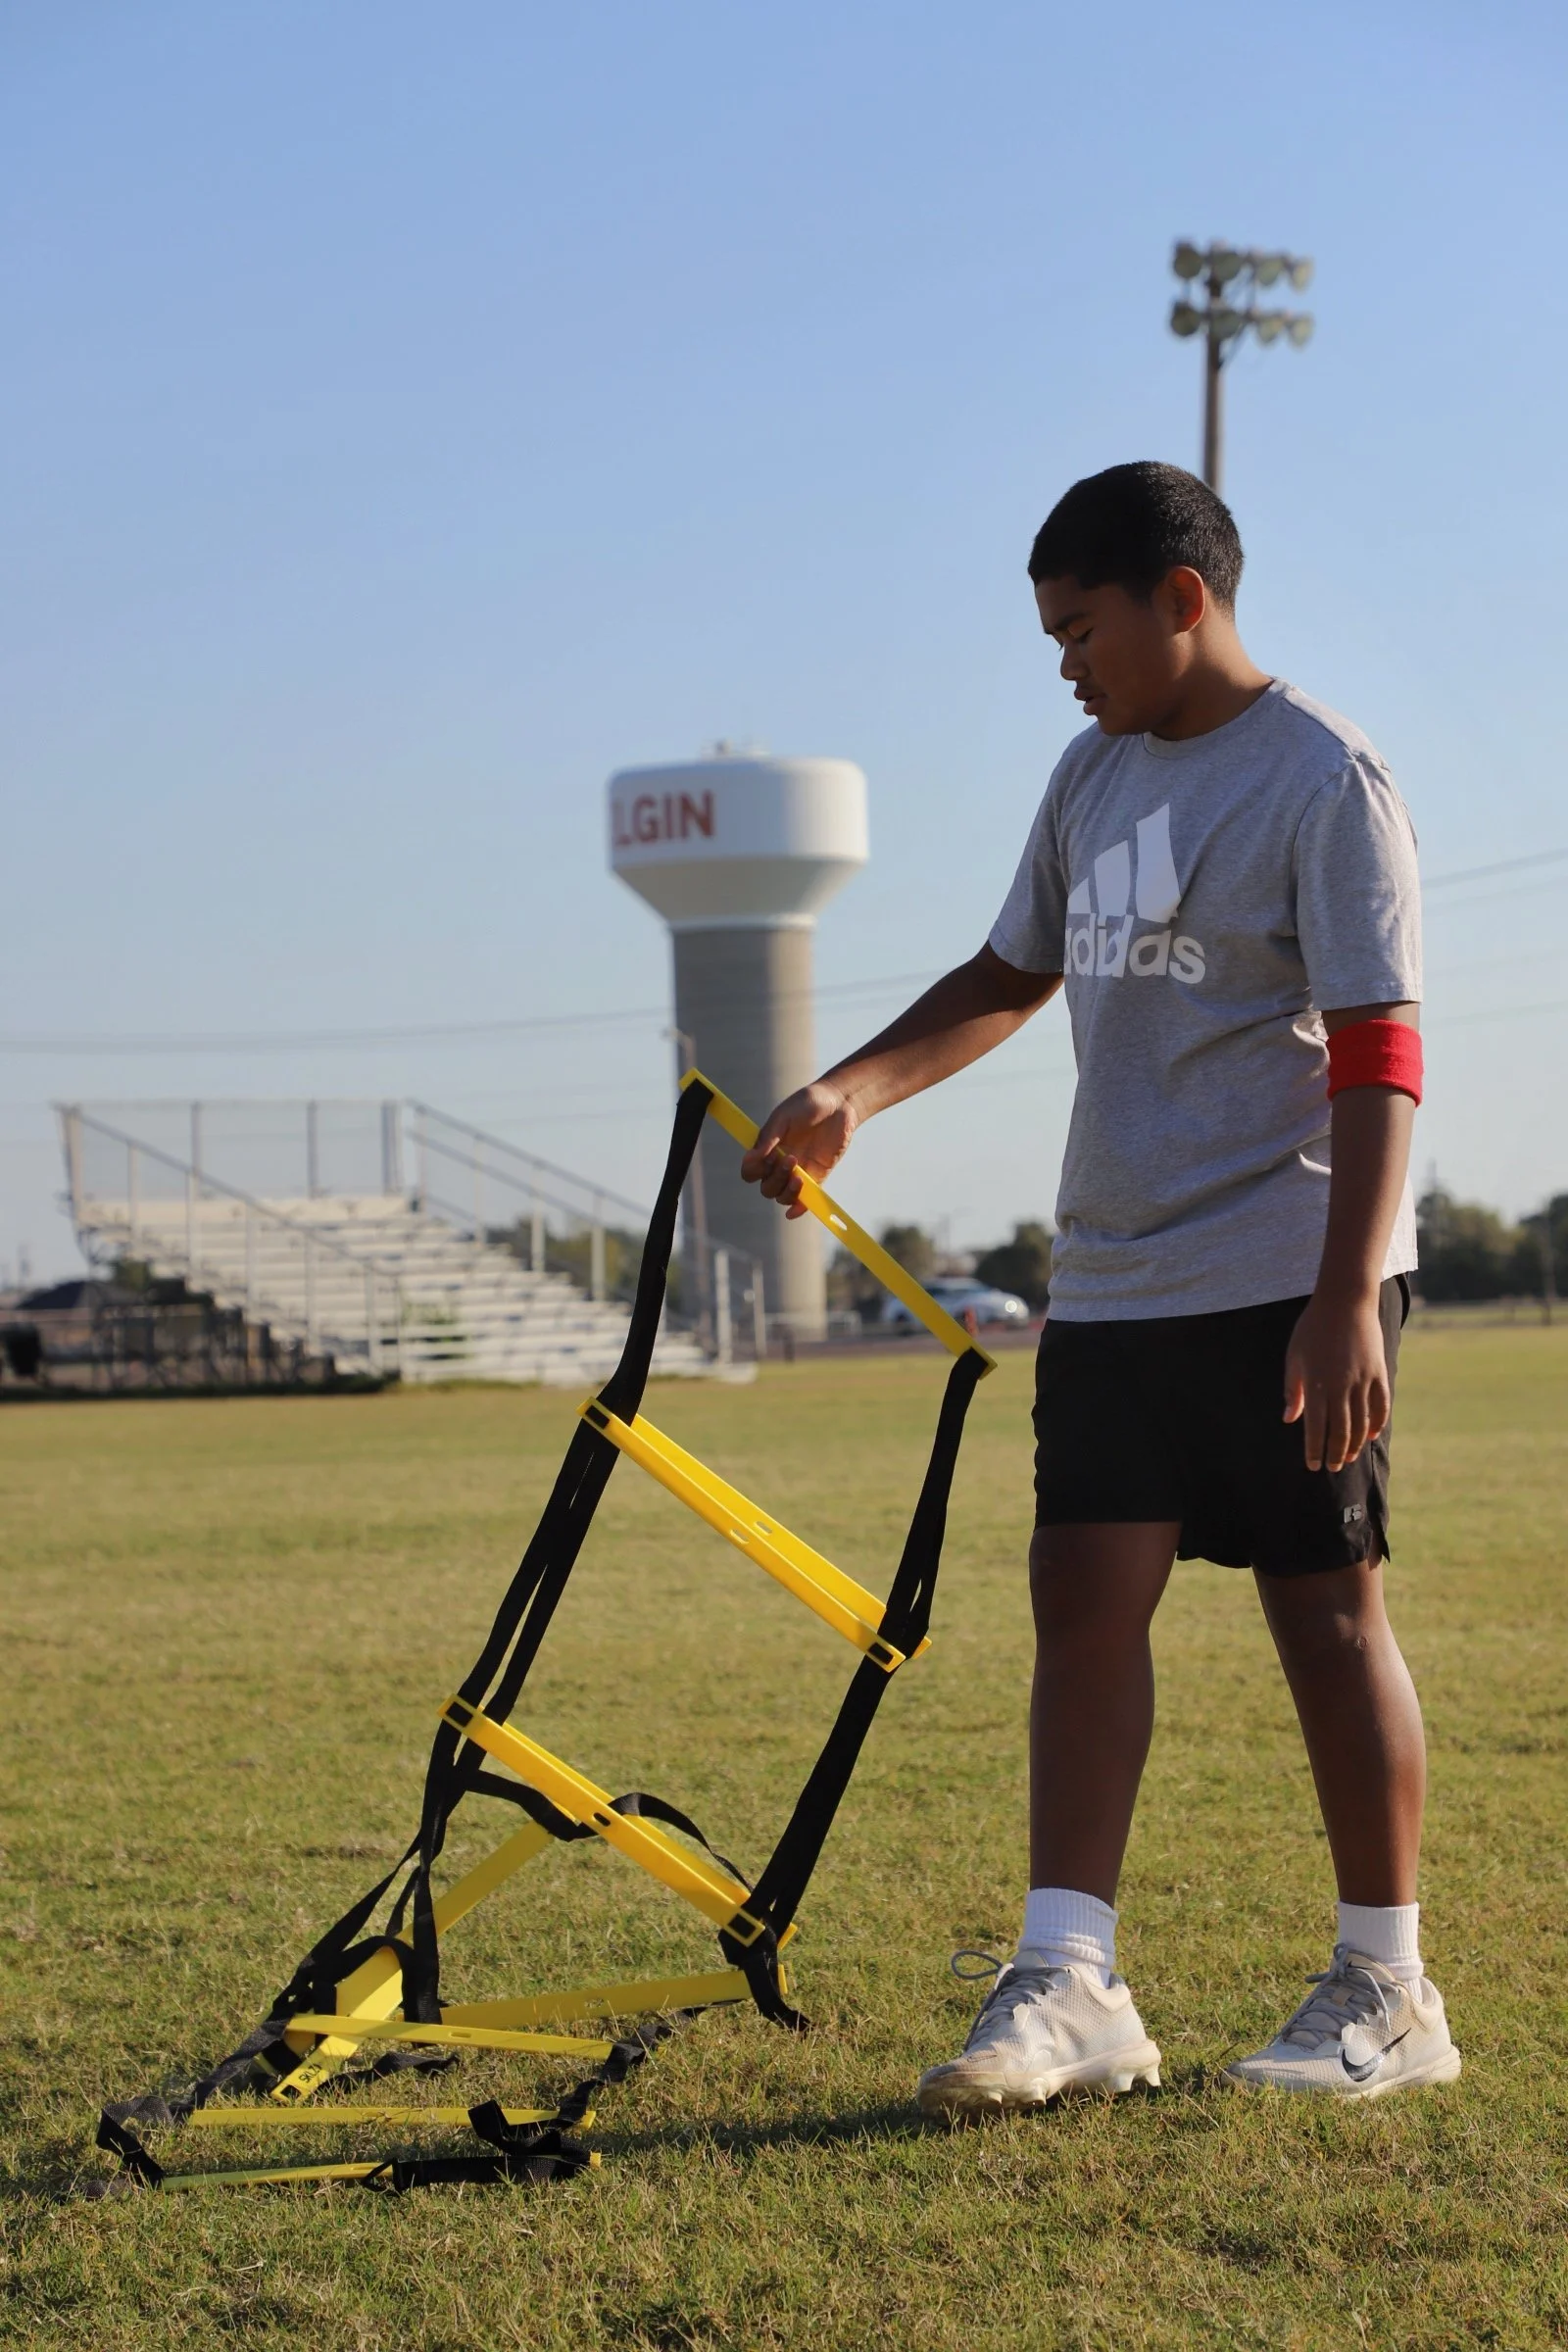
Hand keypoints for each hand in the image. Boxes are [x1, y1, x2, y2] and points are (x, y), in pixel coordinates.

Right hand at [739, 1080, 857, 1218]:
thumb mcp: (784, 1116)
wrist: (840, 1103)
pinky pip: (806, 1198)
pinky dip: (799, 1208)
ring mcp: (799, 1172)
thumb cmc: (808, 1104)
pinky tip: (796, 1211)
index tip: (763, 1159)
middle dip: (775, 1178)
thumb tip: (752, 1157)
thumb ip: (769, 1137)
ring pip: (783, 1196)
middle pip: (767, 1187)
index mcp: (768, 1149)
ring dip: (787, 1191)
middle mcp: (780, 1163)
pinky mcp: (817, 1176)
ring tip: (799, 1175)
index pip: (751, 1171)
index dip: (752, 1171)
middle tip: (790, 1159)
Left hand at [1283, 1292, 1389, 1472]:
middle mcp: (1341, 1386)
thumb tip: (1289, 1419)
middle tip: (1333, 1467)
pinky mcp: (1379, 1373)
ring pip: (1362, 1423)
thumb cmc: (1312, 1328)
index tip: (1313, 1465)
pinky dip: (1377, 1423)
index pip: (1315, 1428)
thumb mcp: (1294, 1357)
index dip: (1314, 1450)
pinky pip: (1381, 1405)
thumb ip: (1292, 1390)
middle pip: (1340, 1431)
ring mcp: (1363, 1380)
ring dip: (1356, 1444)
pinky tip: (1371, 1435)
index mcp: (1317, 1384)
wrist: (1345, 1301)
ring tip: (1350, 1456)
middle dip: (1336, 1453)